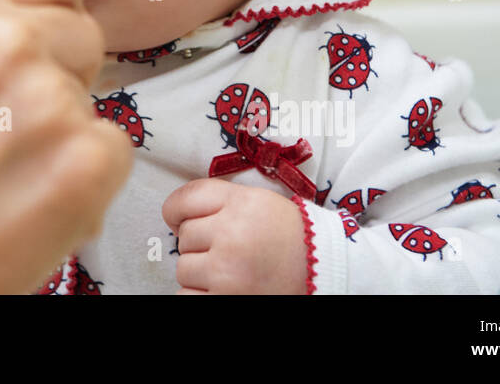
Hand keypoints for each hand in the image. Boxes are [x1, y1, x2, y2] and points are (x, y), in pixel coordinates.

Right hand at [0, 0, 132, 294]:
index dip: (47, 13)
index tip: (37, 43)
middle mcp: (5, 36)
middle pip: (81, 31)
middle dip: (60, 72)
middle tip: (14, 128)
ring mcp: (48, 95)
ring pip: (95, 94)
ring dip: (66, 131)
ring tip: (5, 177)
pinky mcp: (83, 160)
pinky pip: (113, 152)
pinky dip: (86, 183)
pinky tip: (28, 206)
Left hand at [162, 178, 309, 294]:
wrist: (324, 272)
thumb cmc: (291, 237)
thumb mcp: (259, 203)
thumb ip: (220, 202)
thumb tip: (177, 214)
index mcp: (242, 204)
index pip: (185, 199)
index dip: (176, 211)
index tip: (178, 220)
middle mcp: (233, 235)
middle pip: (184, 236)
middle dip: (199, 244)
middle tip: (227, 250)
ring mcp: (228, 272)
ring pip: (183, 268)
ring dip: (199, 272)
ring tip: (229, 271)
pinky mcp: (226, 300)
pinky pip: (186, 296)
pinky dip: (198, 295)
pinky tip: (220, 289)